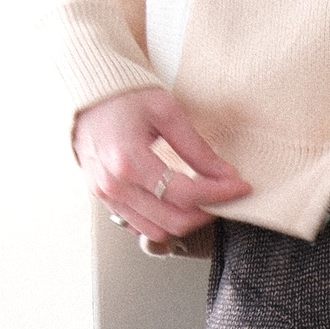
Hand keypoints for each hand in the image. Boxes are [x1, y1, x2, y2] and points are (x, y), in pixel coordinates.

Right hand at [72, 88, 250, 245]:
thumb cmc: (125, 96)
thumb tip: (227, 174)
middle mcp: (114, 184)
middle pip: (174, 220)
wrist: (87, 97)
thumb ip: (197, 148)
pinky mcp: (104, 200)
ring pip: (158, 231)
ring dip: (186, 220)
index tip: (242, 186)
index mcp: (128, 160)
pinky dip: (164, 221)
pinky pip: (140, 226)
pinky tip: (177, 203)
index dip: (219, 193)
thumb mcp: (166, 113)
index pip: (185, 193)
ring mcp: (106, 196)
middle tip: (225, 194)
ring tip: (203, 200)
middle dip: (207, 211)